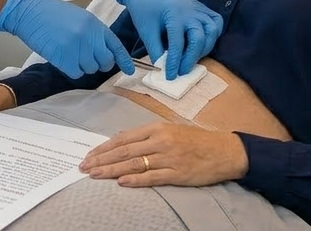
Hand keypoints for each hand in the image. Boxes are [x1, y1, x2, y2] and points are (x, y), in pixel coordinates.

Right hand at [0, 0, 133, 77]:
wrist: (29, 12)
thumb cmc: (52, 13)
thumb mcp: (79, 17)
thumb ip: (93, 32)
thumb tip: (102, 51)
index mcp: (95, 24)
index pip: (116, 46)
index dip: (124, 60)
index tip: (130, 70)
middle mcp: (89, 37)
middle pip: (105, 62)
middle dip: (99, 63)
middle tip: (86, 58)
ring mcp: (77, 48)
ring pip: (90, 69)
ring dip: (82, 65)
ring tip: (69, 52)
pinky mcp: (64, 59)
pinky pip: (76, 73)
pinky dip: (71, 69)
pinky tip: (63, 58)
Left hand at [79, 122, 247, 187]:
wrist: (225, 150)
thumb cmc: (197, 140)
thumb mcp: (171, 130)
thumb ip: (148, 135)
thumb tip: (123, 140)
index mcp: (157, 128)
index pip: (124, 138)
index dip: (104, 147)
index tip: (90, 154)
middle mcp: (160, 141)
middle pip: (124, 151)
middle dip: (102, 159)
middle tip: (84, 166)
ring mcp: (168, 157)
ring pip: (134, 164)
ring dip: (112, 170)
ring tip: (95, 174)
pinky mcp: (177, 173)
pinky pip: (152, 177)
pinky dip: (136, 180)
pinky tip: (121, 182)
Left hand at [113, 0, 223, 79]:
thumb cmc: (144, 11)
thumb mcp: (146, 32)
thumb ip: (156, 51)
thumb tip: (164, 70)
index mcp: (173, 14)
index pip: (178, 43)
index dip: (175, 62)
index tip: (170, 76)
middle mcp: (190, 10)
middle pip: (199, 38)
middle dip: (191, 58)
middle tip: (181, 71)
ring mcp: (198, 8)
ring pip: (212, 30)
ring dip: (204, 48)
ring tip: (191, 59)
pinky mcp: (202, 8)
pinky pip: (216, 21)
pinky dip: (214, 34)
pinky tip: (202, 44)